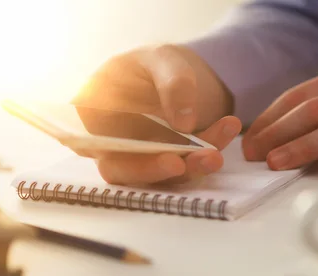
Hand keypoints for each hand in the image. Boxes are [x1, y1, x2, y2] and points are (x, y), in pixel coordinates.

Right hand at [72, 44, 240, 185]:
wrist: (176, 75)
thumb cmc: (154, 64)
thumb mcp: (163, 59)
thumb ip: (173, 84)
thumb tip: (183, 124)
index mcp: (91, 115)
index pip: (89, 144)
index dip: (116, 158)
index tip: (163, 159)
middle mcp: (109, 144)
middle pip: (123, 169)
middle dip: (158, 169)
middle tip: (192, 160)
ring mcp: (136, 160)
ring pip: (157, 174)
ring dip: (191, 165)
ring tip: (218, 150)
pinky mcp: (163, 166)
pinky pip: (183, 167)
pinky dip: (207, 152)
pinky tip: (228, 130)